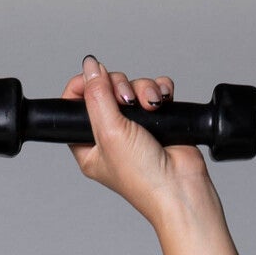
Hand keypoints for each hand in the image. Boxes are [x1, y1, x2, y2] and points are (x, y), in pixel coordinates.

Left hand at [61, 56, 220, 227]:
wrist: (180, 187)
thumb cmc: (143, 177)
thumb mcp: (110, 133)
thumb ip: (97, 97)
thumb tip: (90, 67)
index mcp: (89, 146)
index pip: (74, 107)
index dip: (82, 87)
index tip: (92, 77)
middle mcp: (110, 136)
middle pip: (105, 90)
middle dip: (119, 86)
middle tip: (127, 100)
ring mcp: (134, 128)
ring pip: (132, 87)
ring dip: (143, 89)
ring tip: (150, 106)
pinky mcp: (156, 121)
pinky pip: (153, 90)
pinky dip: (159, 91)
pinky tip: (161, 102)